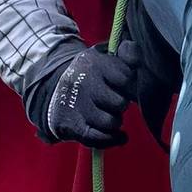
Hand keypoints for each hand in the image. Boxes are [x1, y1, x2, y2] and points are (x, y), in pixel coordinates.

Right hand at [24, 40, 153, 148]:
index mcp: (92, 62)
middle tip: (112, 101)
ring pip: (111, 122)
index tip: (123, 86)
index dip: (129, 86)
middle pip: (120, 103)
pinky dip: (112, 139)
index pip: (126, 78)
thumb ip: (129, 53)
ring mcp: (75, 105)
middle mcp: (82, 82)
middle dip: (121, 104)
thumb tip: (135, 59)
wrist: (56, 92)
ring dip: (114, 121)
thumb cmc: (92, 75)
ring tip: (108, 114)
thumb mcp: (107, 56)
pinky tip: (119, 135)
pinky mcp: (70, 125)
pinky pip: (99, 138)